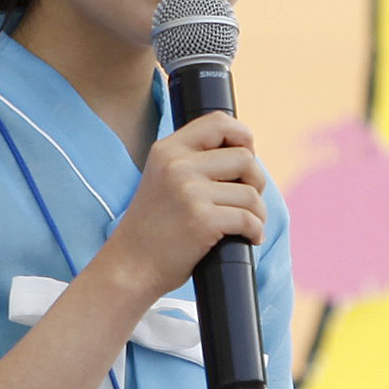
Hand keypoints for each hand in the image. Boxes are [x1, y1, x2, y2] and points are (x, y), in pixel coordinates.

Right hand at [101, 113, 268, 304]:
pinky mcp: (202, 220)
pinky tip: (248, 238)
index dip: (242, 137)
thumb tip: (246, 153)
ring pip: (252, 192)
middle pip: (245, 158)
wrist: (130, 266)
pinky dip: (255, 232)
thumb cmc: (153, 228)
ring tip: (247, 225)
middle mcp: (177, 165)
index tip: (244, 161)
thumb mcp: (162, 179)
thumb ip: (192, 161)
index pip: (218, 122)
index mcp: (167, 150)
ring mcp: (189, 192)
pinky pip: (249, 218)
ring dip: (258, 212)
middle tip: (245, 202)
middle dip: (255, 181)